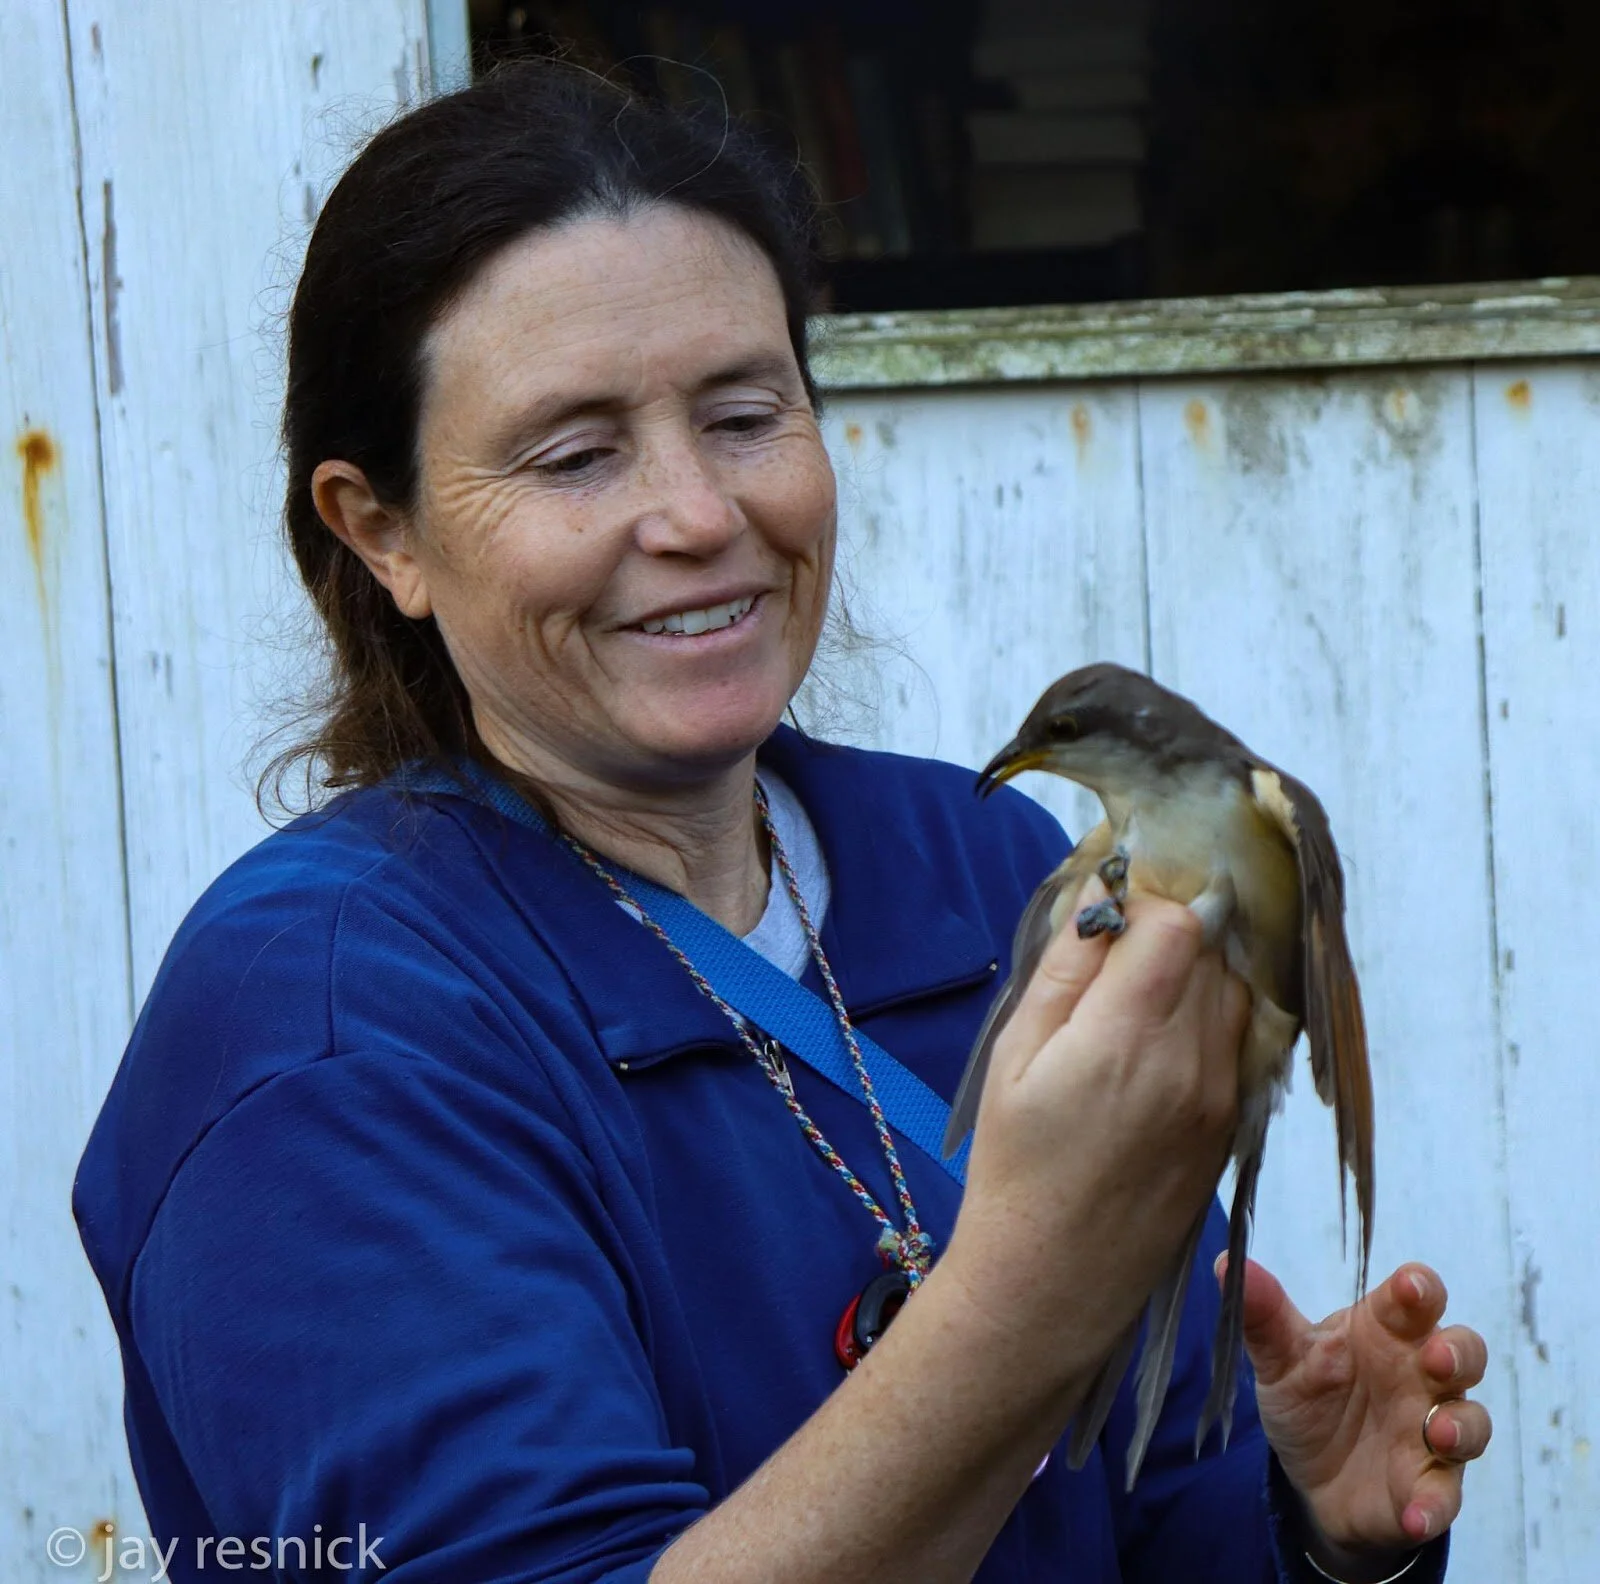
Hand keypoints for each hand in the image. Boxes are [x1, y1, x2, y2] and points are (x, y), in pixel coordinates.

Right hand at [948, 886, 1249, 1381]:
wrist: (1053, 1279)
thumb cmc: (1015, 1164)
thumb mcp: (1015, 1053)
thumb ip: (1065, 966)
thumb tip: (1103, 890)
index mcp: (1127, 1038)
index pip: (1180, 922)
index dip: (1144, 905)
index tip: (1105, 921)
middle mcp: (1192, 1062)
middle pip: (1215, 949)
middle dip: (1170, 932)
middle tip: (1115, 956)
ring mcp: (1223, 1097)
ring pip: (1236, 991)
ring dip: (1195, 976)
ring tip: (1135, 1003)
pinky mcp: (1234, 1125)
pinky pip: (1241, 1040)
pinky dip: (1208, 1020)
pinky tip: (1158, 1045)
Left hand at [1221, 1255, 1490, 1567]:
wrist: (1310, 1477)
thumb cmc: (1309, 1396)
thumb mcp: (1280, 1357)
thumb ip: (1262, 1316)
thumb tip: (1227, 1263)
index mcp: (1385, 1331)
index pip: (1416, 1298)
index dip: (1419, 1287)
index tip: (1410, 1286)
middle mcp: (1420, 1376)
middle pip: (1463, 1352)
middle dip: (1457, 1352)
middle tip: (1435, 1358)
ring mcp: (1431, 1431)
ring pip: (1471, 1420)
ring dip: (1460, 1425)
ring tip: (1436, 1433)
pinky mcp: (1429, 1486)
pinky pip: (1445, 1495)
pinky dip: (1434, 1506)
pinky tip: (1415, 1516)